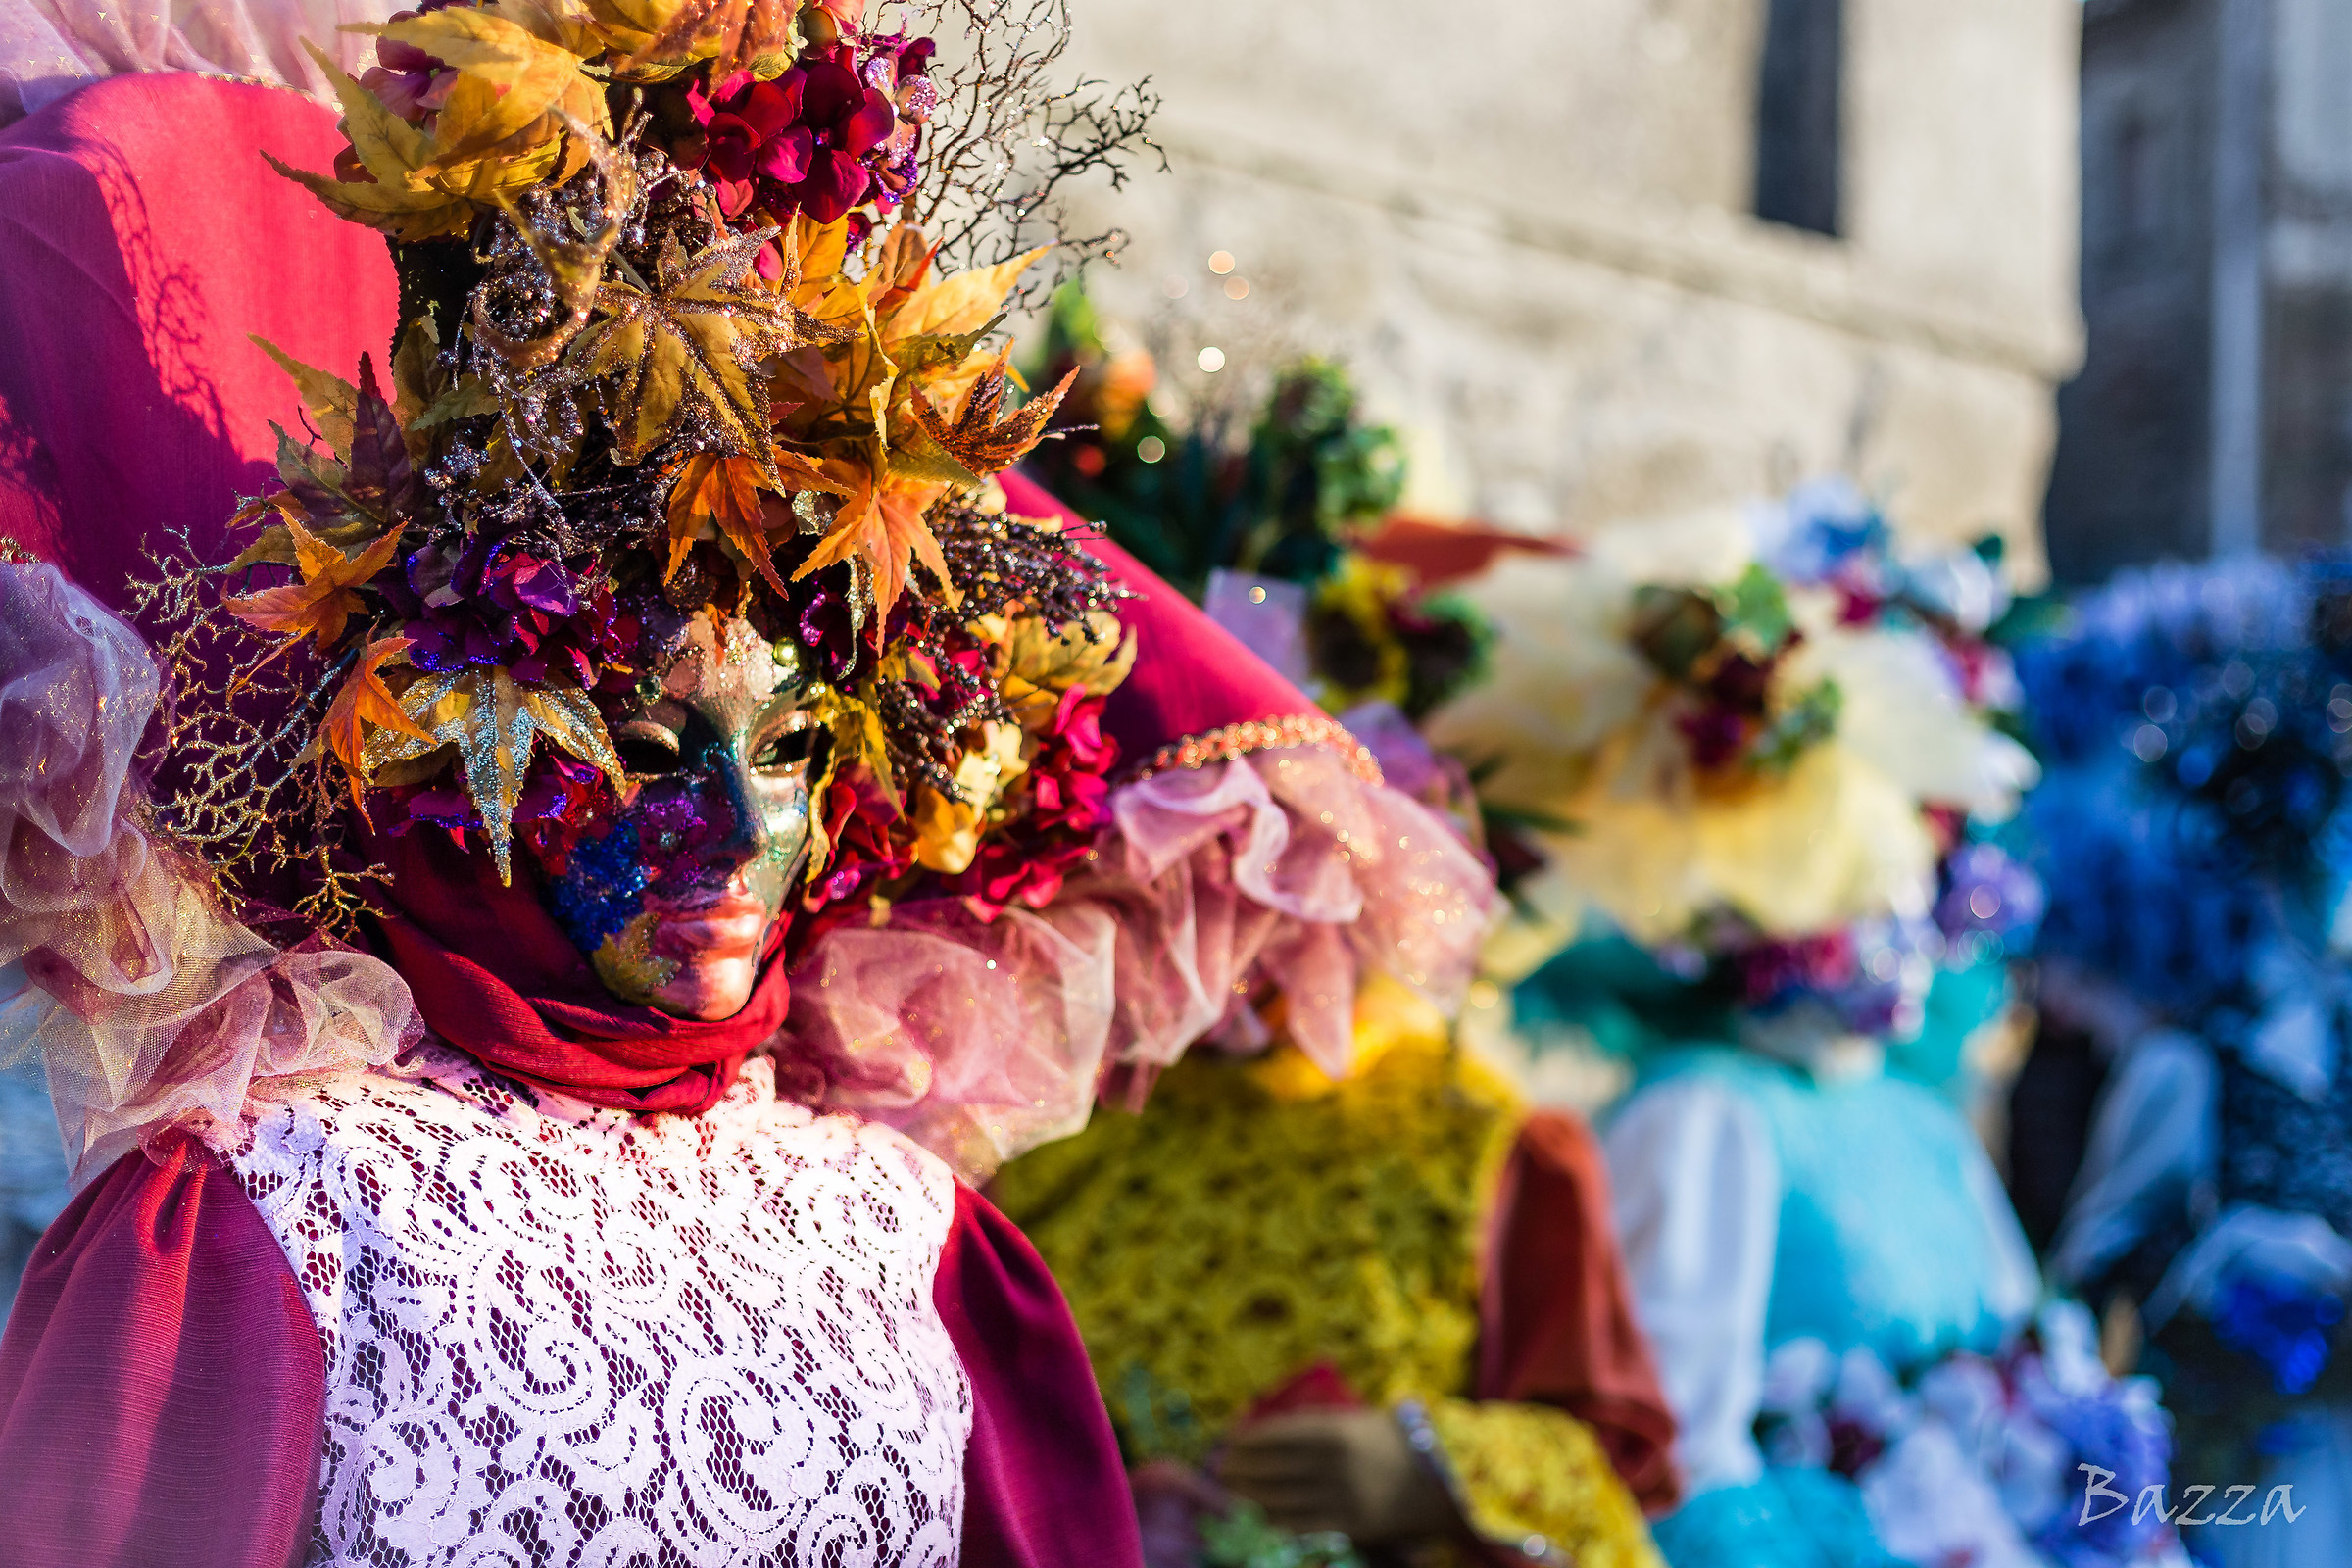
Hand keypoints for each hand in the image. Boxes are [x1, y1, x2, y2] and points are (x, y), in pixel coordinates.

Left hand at [1217, 1408, 1455, 1544]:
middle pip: (1275, 1467)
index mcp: (1337, 1430)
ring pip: (1284, 1498)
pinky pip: (1304, 1525)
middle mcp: (1335, 1463)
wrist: (1446, 1475)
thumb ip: (1319, 1426)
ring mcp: (1343, 1496)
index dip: (1251, 1439)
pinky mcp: (1352, 1525)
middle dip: (1244, 1468)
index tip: (1230, 1441)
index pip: (1280, 1434)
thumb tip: (1271, 1433)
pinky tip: (1260, 1517)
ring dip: (1252, 1495)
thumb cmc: (1398, 1441)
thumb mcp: (1358, 1420)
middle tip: (1222, 1468)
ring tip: (1233, 1491)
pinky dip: (1277, 1521)